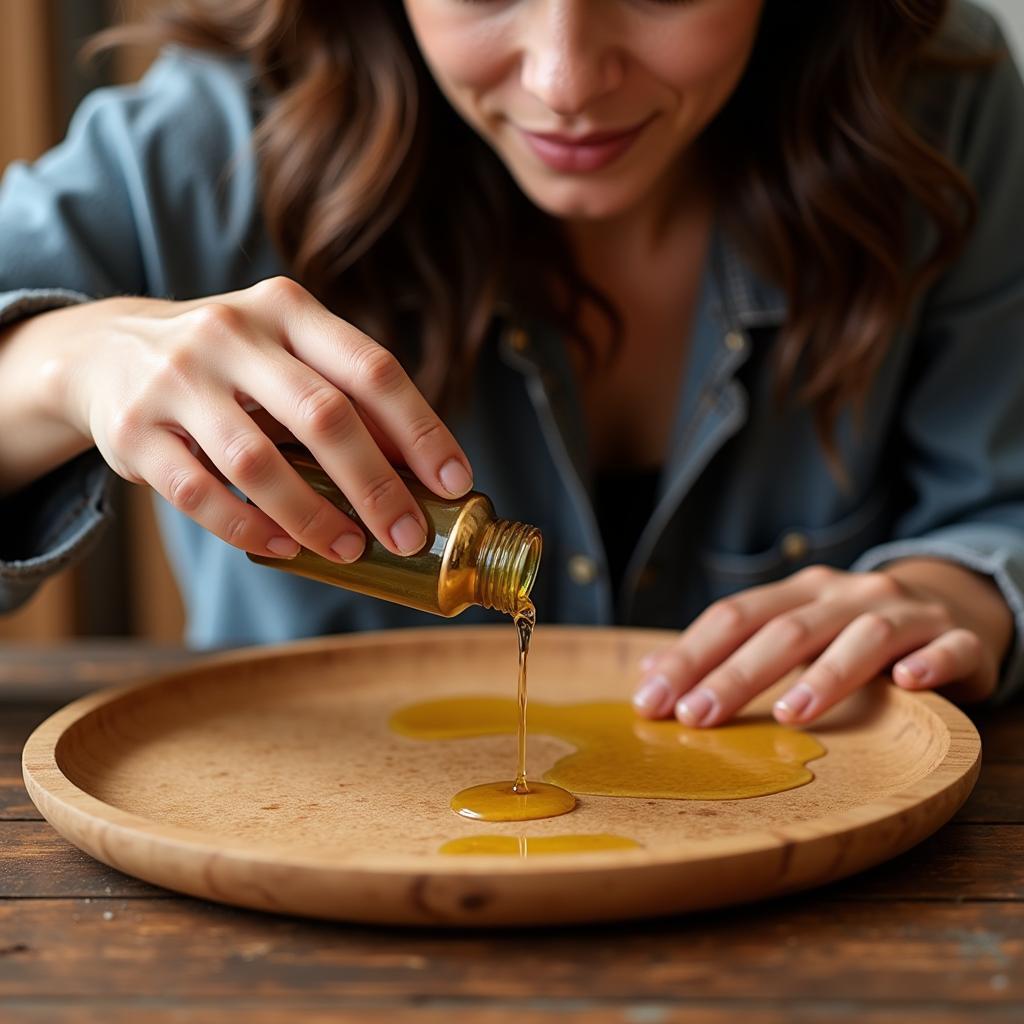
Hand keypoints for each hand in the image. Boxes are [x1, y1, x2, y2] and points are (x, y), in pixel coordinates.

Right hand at [40, 277, 474, 561]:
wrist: (104, 350)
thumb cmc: (229, 362)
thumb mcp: (286, 353)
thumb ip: (345, 395)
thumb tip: (421, 469)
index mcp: (287, 309)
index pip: (372, 369)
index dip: (421, 430)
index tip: (453, 483)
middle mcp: (231, 334)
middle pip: (323, 415)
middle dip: (377, 485)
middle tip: (409, 534)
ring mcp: (177, 380)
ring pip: (259, 461)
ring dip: (314, 515)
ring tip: (349, 548)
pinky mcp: (135, 431)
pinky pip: (199, 493)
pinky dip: (248, 527)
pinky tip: (283, 547)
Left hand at [632, 561, 1012, 726]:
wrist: (949, 605)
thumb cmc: (849, 630)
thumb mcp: (788, 629)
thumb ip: (726, 650)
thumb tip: (647, 673)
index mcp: (798, 592)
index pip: (733, 617)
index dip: (689, 656)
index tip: (651, 700)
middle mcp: (845, 594)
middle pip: (785, 629)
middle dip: (736, 673)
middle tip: (696, 716)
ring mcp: (904, 613)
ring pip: (863, 636)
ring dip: (826, 674)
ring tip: (789, 714)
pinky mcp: (956, 637)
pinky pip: (948, 647)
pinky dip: (931, 663)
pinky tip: (908, 684)